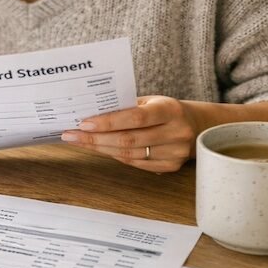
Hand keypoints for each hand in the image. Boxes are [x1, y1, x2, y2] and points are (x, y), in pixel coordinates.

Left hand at [60, 96, 198, 172]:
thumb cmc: (164, 109)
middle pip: (128, 140)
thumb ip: (126, 107)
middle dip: (95, 139)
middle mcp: (176, 133)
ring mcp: (175, 153)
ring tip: (80, 142)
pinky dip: (115, 156)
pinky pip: (136, 164)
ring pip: (129, 154)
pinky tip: (100, 149)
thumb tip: (90, 114)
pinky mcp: (171, 166)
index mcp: (170, 110)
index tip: (83, 123)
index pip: (135, 118)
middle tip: (71, 135)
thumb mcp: (151, 101)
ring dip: (100, 149)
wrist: (196, 125)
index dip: (108, 122)